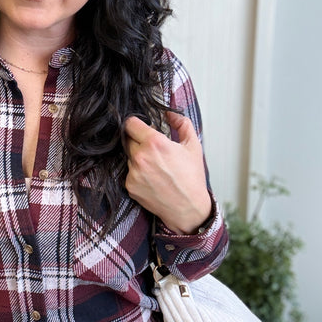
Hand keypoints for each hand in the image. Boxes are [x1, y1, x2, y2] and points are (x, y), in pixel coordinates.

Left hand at [123, 111, 211, 233]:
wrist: (188, 208)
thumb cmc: (192, 178)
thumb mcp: (193, 146)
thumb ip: (182, 123)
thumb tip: (170, 113)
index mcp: (155, 143)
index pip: (130, 123)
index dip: (135, 123)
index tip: (140, 126)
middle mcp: (140, 157)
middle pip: (128, 139)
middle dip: (138, 140)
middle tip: (153, 149)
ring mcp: (133, 172)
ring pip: (129, 156)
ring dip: (138, 158)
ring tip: (156, 167)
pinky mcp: (130, 186)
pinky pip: (129, 172)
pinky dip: (138, 173)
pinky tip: (153, 178)